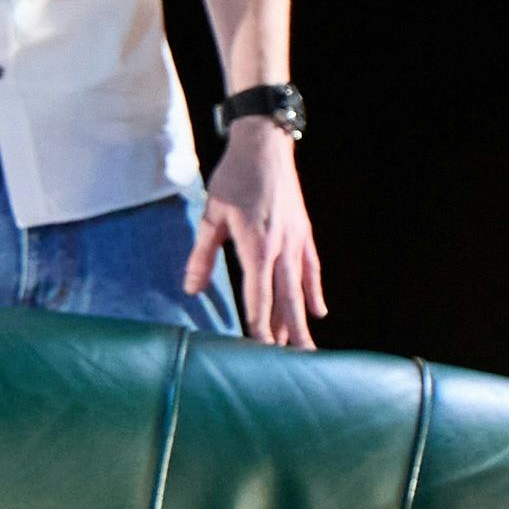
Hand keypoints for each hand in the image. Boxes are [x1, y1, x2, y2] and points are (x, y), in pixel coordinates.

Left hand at [188, 116, 325, 348]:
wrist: (266, 145)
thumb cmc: (235, 177)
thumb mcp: (212, 214)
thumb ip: (203, 255)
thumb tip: (191, 289)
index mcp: (257, 245)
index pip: (258, 296)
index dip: (259, 325)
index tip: (259, 350)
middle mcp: (281, 248)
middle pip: (286, 300)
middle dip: (289, 333)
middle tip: (295, 363)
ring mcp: (297, 241)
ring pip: (301, 289)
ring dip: (301, 320)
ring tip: (305, 349)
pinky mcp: (304, 233)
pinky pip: (312, 269)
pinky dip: (314, 291)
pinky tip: (317, 310)